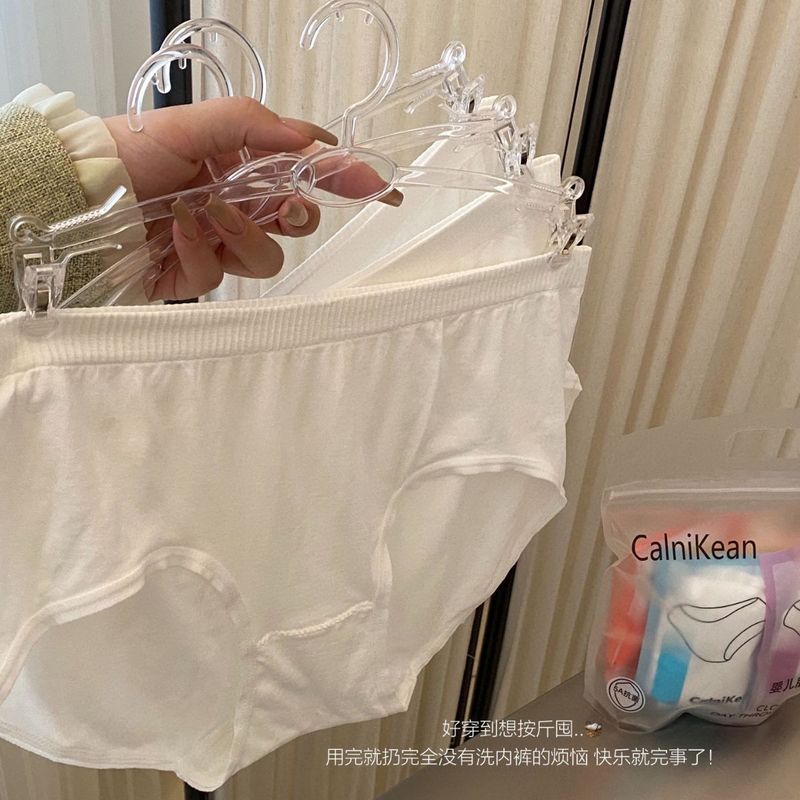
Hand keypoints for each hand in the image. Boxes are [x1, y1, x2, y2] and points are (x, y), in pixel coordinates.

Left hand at [104, 96, 401, 299]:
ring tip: (205, 213)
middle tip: (284, 206)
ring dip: (241, 235)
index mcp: (244, 166)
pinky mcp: (199, 274)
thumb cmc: (131, 152)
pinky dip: (200, 252)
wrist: (81, 196)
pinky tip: (178, 232)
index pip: (307, 176)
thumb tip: (309, 140)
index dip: (347, 182)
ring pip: (266, 258)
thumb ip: (253, 125)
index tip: (382, 189)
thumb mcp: (192, 123)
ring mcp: (220, 244)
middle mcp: (239, 206)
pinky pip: (220, 277)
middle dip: (296, 217)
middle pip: (297, 224)